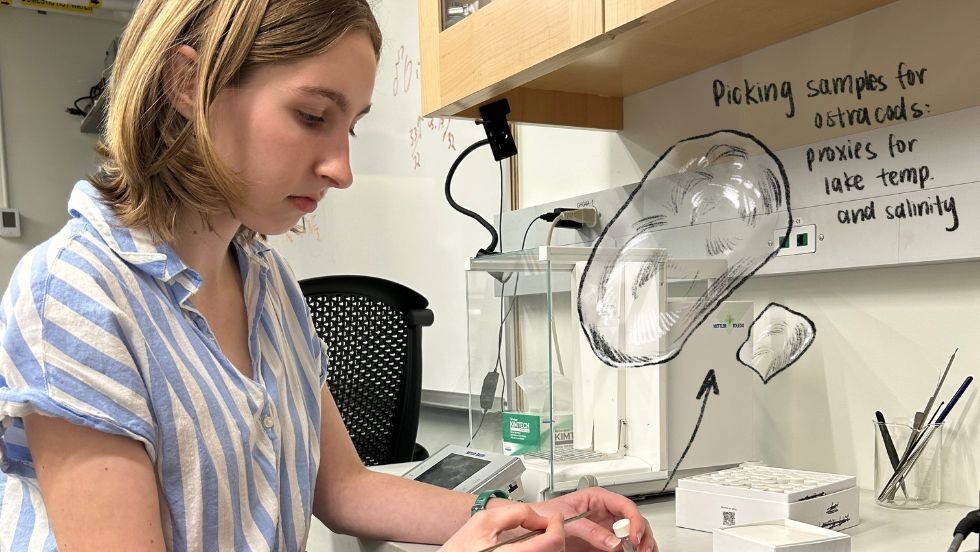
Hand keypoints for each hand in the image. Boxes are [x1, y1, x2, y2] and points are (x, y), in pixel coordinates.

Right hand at [439, 502, 564, 551]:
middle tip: (547, 526)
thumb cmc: (460, 549)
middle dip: (555, 536)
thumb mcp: (484, 521)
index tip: (556, 519)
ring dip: (550, 547)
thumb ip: (516, 514)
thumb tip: (540, 519)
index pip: (551, 543)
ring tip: (539, 537)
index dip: (557, 526)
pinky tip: (533, 548)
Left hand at [530, 488, 656, 551]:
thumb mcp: (568, 520)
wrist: (532, 526)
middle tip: (642, 549)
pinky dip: (631, 551)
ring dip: (642, 543)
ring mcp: (606, 528)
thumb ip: (591, 530)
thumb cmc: (546, 514)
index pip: (625, 506)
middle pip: (634, 520)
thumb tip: (614, 542)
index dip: (634, 520)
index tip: (634, 536)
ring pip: (633, 534)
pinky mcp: (602, 543)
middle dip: (643, 534)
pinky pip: (622, 547)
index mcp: (598, 499)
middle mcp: (605, 512)